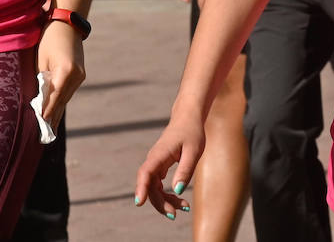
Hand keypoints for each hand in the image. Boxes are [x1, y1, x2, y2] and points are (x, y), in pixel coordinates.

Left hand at [36, 20, 85, 128]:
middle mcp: (77, 76)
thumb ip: (41, 81)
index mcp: (66, 72)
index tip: (40, 127)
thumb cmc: (48, 39)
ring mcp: (80, 76)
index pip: (53, 98)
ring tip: (48, 129)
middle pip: (62, 101)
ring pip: (66, 98)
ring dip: (57, 111)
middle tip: (43, 137)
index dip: (46, 113)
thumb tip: (38, 100)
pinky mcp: (80, 75)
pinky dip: (61, 102)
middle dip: (52, 118)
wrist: (66, 24)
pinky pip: (68, 92)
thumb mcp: (40, 60)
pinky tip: (55, 113)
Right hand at [134, 102, 205, 219]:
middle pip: (150, 186)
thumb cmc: (192, 132)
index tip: (139, 202)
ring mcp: (155, 164)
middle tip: (175, 214)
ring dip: (165, 201)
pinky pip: (158, 185)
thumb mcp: (194, 151)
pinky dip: (167, 195)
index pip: (145, 173)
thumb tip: (178, 190)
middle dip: (160, 203)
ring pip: (154, 188)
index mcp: (159, 154)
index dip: (141, 188)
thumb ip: (186, 170)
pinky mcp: (159, 167)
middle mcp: (153, 160)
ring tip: (183, 207)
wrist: (188, 118)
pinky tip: (179, 200)